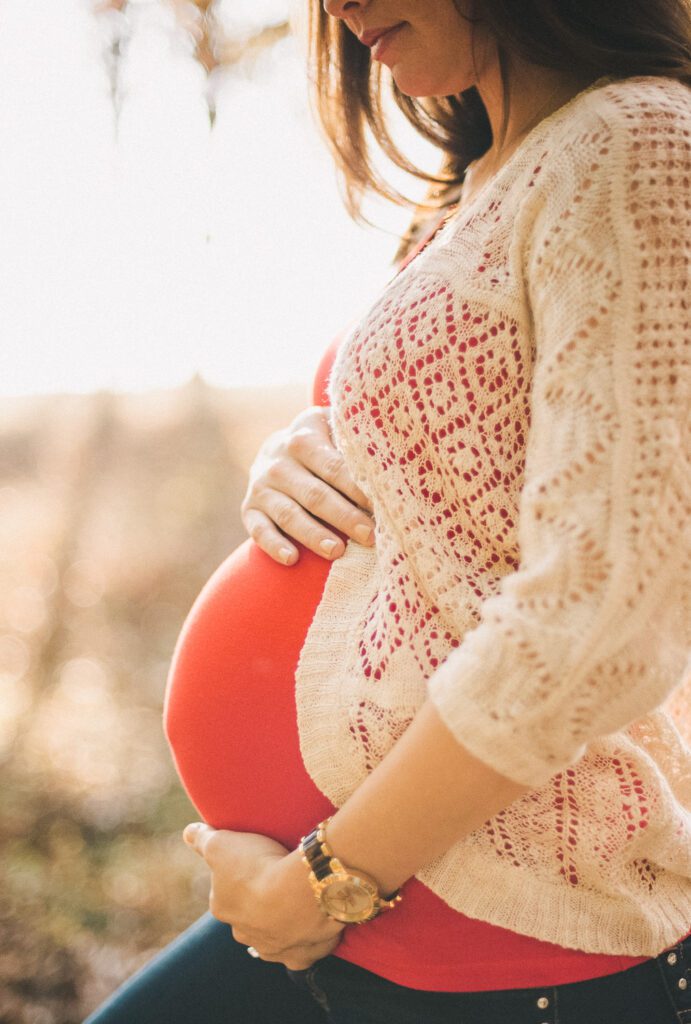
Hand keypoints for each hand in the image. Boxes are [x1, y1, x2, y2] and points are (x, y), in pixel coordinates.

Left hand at [183, 823, 344, 969]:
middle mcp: (245, 935)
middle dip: (259, 903)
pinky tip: (316, 918)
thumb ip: (203, 838)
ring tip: (299, 897)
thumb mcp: (222, 843)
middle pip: (249, 916)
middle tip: (278, 878)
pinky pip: (304, 948)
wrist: (299, 894)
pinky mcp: (302, 957)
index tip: (255, 861)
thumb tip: (188, 832)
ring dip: (283, 921)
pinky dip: (309, 936)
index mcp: (223, 909)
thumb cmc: (258, 867)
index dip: (238, 875)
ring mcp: (274, 949)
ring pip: (275, 935)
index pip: (225, 891)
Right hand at [240, 406, 374, 564]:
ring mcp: (261, 487)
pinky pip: (259, 530)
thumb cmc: (321, 446)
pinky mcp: (249, 509)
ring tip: (337, 551)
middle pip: (315, 494)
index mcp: (304, 438)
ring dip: (313, 534)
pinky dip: (273, 545)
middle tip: (369, 536)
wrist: (274, 450)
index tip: (380, 507)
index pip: (334, 467)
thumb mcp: (334, 432)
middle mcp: (279, 462)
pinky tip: (292, 559)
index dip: (358, 488)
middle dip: (343, 516)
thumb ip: (356, 443)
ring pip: (289, 514)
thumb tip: (397, 462)